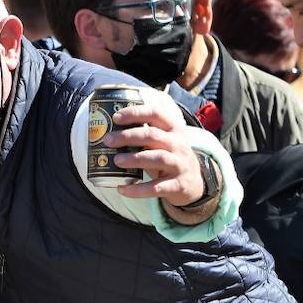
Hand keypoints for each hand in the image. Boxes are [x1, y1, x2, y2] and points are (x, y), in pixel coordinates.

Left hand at [106, 90, 207, 207]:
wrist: (194, 184)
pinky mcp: (178, 185)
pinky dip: (138, 189)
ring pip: (157, 158)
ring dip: (134, 159)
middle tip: (108, 140)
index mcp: (173, 130)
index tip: (116, 117)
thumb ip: (144, 136)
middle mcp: (178, 144)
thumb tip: (108, 133)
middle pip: (152, 135)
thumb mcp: (163, 143)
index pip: (156, 114)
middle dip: (128, 136)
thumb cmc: (169, 158)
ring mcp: (180, 165)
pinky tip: (122, 189)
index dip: (135, 113)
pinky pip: (156, 187)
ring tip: (116, 161)